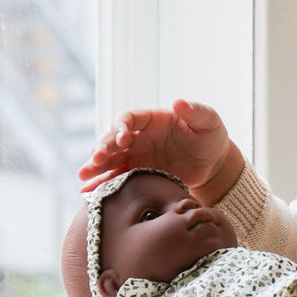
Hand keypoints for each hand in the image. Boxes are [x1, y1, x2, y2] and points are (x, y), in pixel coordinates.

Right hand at [78, 98, 243, 203]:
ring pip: (110, 160)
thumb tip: (179, 102)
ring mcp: (137, 156)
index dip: (121, 127)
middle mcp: (139, 137)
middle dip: (101, 148)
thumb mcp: (208, 121)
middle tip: (94, 161)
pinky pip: (117, 179)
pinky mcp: (139, 175)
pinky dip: (103, 185)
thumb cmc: (210, 135)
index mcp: (151, 119)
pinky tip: (88, 194)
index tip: (123, 139)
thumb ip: (195, 112)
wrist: (213, 163)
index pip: (127, 118)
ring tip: (83, 178)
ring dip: (96, 168)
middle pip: (112, 140)